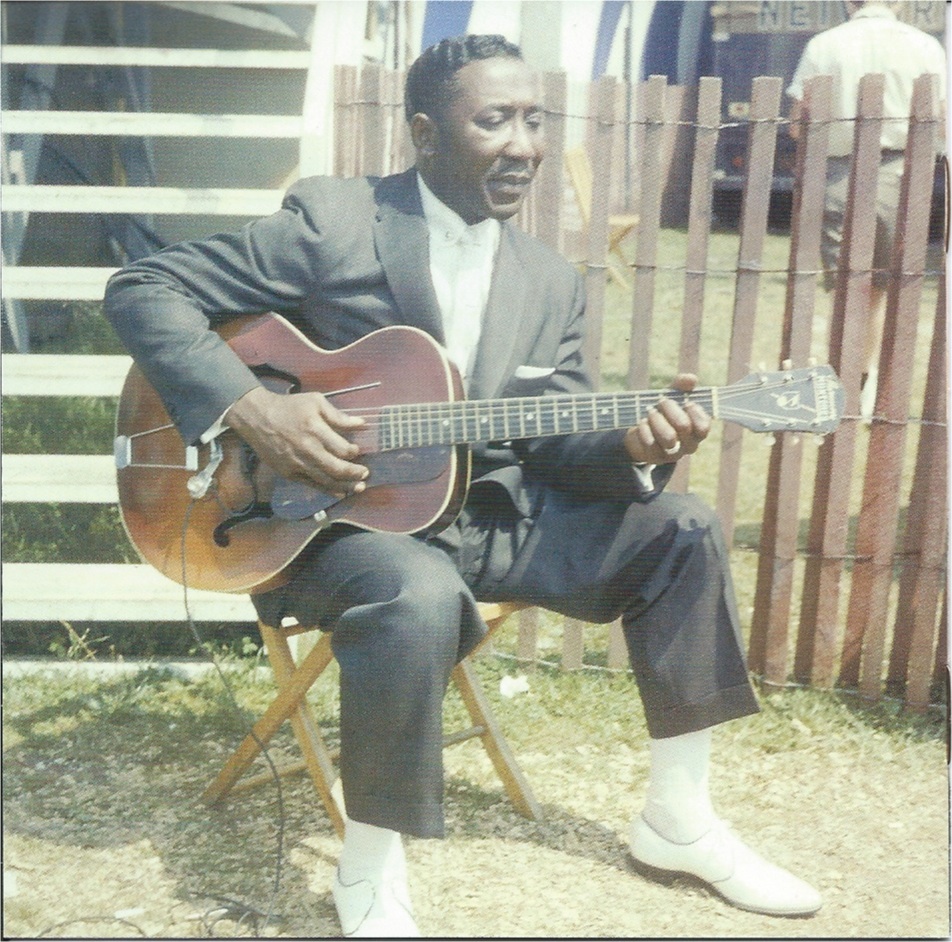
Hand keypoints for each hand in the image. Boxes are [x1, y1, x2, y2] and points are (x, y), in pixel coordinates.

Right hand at [225, 386, 367, 495]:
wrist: (257, 418)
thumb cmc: (289, 407)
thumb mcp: (315, 402)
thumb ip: (338, 416)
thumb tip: (361, 424)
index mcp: (315, 430)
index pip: (342, 449)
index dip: (354, 452)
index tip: (357, 451)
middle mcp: (307, 450)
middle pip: (336, 468)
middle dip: (354, 473)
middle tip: (365, 473)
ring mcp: (296, 463)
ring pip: (325, 480)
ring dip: (345, 486)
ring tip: (359, 487)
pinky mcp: (288, 473)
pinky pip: (311, 484)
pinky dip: (327, 490)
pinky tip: (340, 491)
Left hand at [623, 374, 709, 464]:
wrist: (641, 428)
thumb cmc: (663, 411)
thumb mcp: (672, 395)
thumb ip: (681, 386)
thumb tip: (691, 379)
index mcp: (697, 430)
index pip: (703, 427)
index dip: (695, 413)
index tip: (686, 402)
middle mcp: (689, 444)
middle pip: (684, 427)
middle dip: (671, 410)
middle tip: (661, 402)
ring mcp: (673, 454)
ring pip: (668, 438)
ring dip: (657, 420)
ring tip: (650, 412)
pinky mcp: (656, 458)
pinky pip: (651, 445)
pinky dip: (645, 431)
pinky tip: (642, 423)